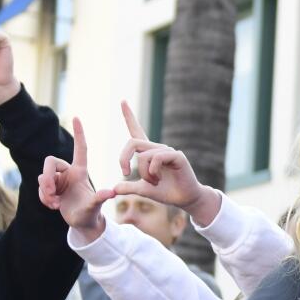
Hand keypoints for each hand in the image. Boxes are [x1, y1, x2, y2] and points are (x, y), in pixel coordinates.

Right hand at [38, 118, 113, 242]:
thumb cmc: (91, 213)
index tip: (76, 116)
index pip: (79, 149)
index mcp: (80, 171)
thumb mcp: (94, 207)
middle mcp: (68, 172)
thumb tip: (111, 193)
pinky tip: (53, 206)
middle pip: (49, 162)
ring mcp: (58, 180)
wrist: (82, 223)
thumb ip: (99, 199)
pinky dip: (43, 198)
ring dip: (45, 192)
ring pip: (42, 177)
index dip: (78, 133)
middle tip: (52, 193)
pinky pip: (40, 188)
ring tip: (55, 204)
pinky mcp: (50, 188)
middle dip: (47, 178)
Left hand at [115, 102, 220, 226]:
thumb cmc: (166, 192)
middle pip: (132, 143)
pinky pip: (156, 158)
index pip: (136, 130)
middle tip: (124, 174)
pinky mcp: (176, 156)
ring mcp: (167, 151)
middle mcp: (157, 148)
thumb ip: (129, 187)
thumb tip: (114, 189)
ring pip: (143, 156)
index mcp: (148, 153)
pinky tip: (158, 179)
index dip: (129, 116)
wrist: (185, 198)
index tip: (122, 101)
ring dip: (144, 174)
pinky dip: (153, 171)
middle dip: (123, 158)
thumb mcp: (144, 190)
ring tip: (155, 182)